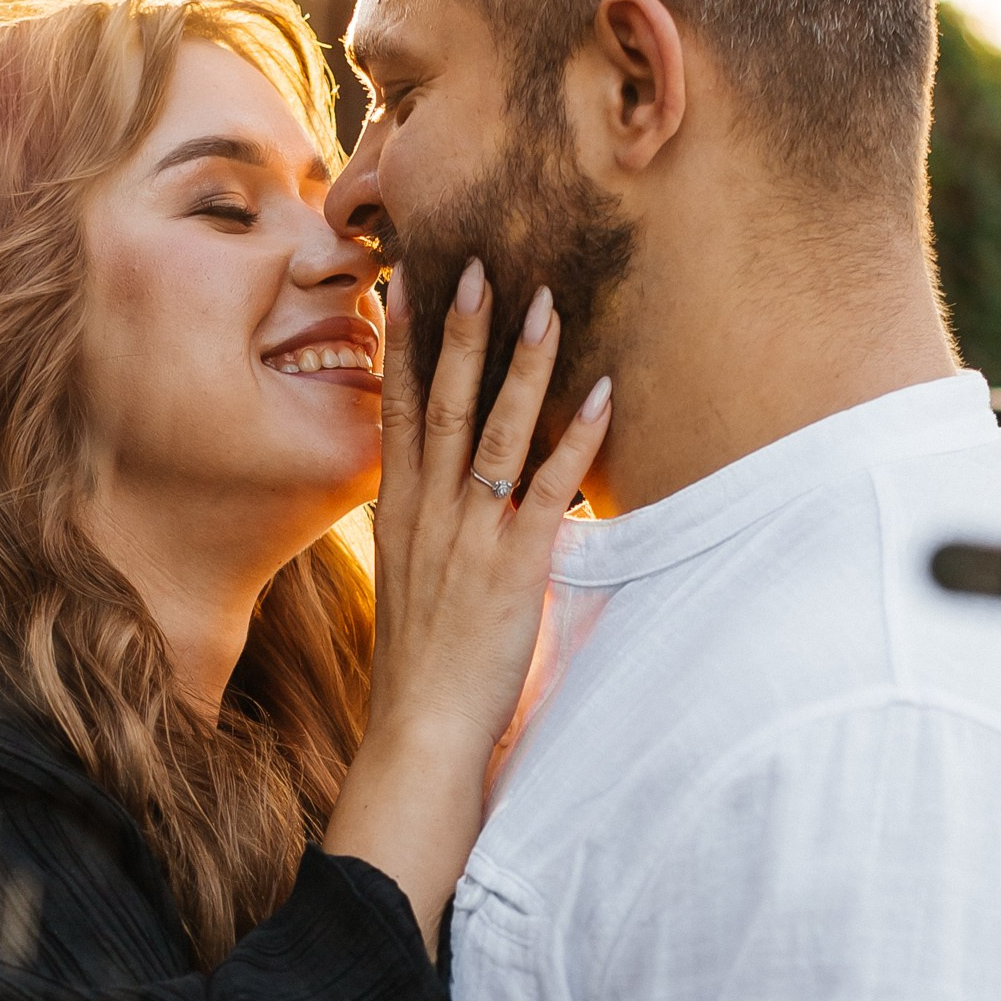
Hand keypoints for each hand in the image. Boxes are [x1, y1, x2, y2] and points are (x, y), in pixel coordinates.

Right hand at [322, 261, 609, 943]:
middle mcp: (427, 514)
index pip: (398, 411)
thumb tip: (441, 514)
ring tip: (544, 302)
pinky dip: (578, 439)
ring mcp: (468, 536)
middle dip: (461, 330)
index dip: (405, 344)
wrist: (419, 738)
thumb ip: (427, 542)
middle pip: (441, 403)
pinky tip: (602, 395)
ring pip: (495, 430)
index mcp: (399, 515)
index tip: (407, 282)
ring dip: (523, 364)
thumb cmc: (421, 677)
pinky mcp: (511, 567)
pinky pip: (550, 489)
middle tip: (476, 262)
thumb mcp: (410, 593)